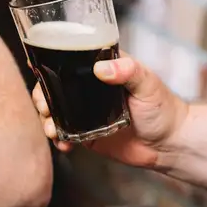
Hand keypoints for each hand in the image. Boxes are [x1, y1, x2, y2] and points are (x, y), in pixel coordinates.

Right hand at [32, 54, 188, 168]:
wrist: (170, 145)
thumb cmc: (164, 109)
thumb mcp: (147, 84)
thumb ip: (128, 71)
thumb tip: (102, 68)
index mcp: (102, 70)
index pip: (70, 62)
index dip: (49, 65)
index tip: (36, 68)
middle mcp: (89, 90)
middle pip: (54, 88)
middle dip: (42, 97)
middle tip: (44, 107)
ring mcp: (85, 112)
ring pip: (54, 111)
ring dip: (46, 119)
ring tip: (51, 129)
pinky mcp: (86, 133)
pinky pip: (64, 134)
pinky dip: (58, 139)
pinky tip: (63, 143)